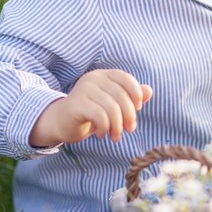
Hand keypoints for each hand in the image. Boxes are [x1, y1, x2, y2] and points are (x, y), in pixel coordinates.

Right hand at [29, 69, 152, 146]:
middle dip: (129, 116)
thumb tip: (149, 90)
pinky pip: (100, 116)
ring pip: (112, 108)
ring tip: (115, 136)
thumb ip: (130, 97)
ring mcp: (83, 89)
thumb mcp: (113, 105)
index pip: (126, 79)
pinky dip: (105, 128)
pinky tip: (102, 135)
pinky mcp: (76, 104)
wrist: (62, 122)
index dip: (136, 95)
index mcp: (103, 75)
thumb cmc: (91, 113)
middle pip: (121, 96)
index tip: (137, 110)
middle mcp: (93, 78)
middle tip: (129, 130)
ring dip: (117, 126)